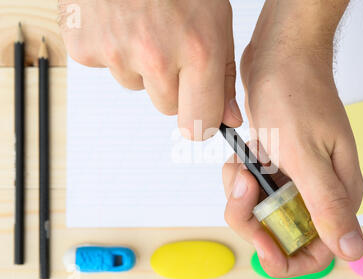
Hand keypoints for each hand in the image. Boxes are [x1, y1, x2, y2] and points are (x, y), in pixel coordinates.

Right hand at [58, 0, 241, 138]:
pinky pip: (108, 69)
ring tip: (146, 25)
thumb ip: (223, 76)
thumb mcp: (216, 20)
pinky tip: (122, 23)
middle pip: (168, 108)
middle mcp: (156, 57)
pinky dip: (115, 51)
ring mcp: (117, 54)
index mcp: (197, 53)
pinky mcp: (86, 49)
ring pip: (137, 86)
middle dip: (173, 86)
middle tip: (171, 45)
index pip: (198, 125)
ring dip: (142, 66)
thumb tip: (227, 118)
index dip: (200, 121)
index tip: (200, 112)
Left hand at [222, 0, 362, 277]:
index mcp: (337, 194)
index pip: (320, 250)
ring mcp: (297, 179)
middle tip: (242, 186)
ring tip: (240, 164)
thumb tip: (353, 251)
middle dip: (254, 220)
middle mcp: (320, 191)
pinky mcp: (279, 167)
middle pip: (284, 234)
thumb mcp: (307, 155)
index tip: (261, 248)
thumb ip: (328, 206)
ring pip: (263, 213)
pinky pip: (254, 191)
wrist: (279, 56)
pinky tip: (240, 158)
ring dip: (242, 196)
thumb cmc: (295, 96)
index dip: (289, 259)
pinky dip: (240, 180)